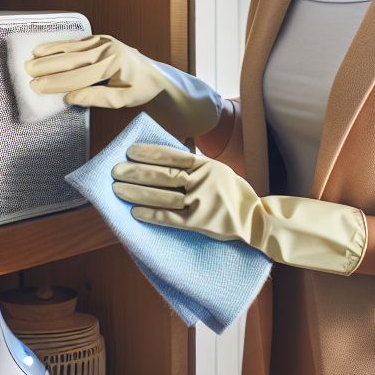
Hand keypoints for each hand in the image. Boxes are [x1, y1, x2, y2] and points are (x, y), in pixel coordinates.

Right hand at [25, 35, 162, 109]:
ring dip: (50, 52)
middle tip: (27, 71)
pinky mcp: (101, 39)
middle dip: (48, 66)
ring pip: (72, 48)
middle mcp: (107, 50)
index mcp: (113, 65)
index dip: (56, 82)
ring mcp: (104, 42)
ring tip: (31, 56)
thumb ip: (96, 99)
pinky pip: (77, 43)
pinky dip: (60, 46)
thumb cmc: (140, 89)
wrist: (156, 74)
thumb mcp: (122, 100)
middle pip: (72, 59)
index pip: (79, 76)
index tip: (37, 86)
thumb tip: (68, 98)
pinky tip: (45, 48)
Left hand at [111, 144, 368, 274]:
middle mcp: (203, 180)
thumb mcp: (220, 172)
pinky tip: (135, 212)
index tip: (130, 151)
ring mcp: (201, 202)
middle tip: (116, 170)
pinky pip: (170, 218)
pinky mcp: (200, 222)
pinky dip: (151, 214)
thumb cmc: (235, 195)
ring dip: (137, 193)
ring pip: (162, 195)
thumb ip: (197, 168)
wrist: (258, 220)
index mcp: (207, 165)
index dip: (149, 153)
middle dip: (136, 173)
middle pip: (162, 175)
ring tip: (118, 189)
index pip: (172, 156)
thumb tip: (166, 163)